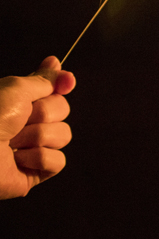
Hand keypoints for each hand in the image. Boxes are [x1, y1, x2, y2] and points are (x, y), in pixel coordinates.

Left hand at [0, 56, 75, 198]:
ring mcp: (33, 148)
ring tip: (12, 143)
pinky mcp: (36, 171)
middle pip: (63, 110)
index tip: (66, 82)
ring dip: (38, 137)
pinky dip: (39, 158)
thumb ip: (44, 79)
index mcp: (20, 101)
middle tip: (18, 119)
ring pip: (63, 135)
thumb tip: (61, 67)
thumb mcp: (17, 88)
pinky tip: (17, 160)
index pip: (53, 88)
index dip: (62, 84)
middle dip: (44, 113)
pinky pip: (58, 161)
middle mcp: (28, 122)